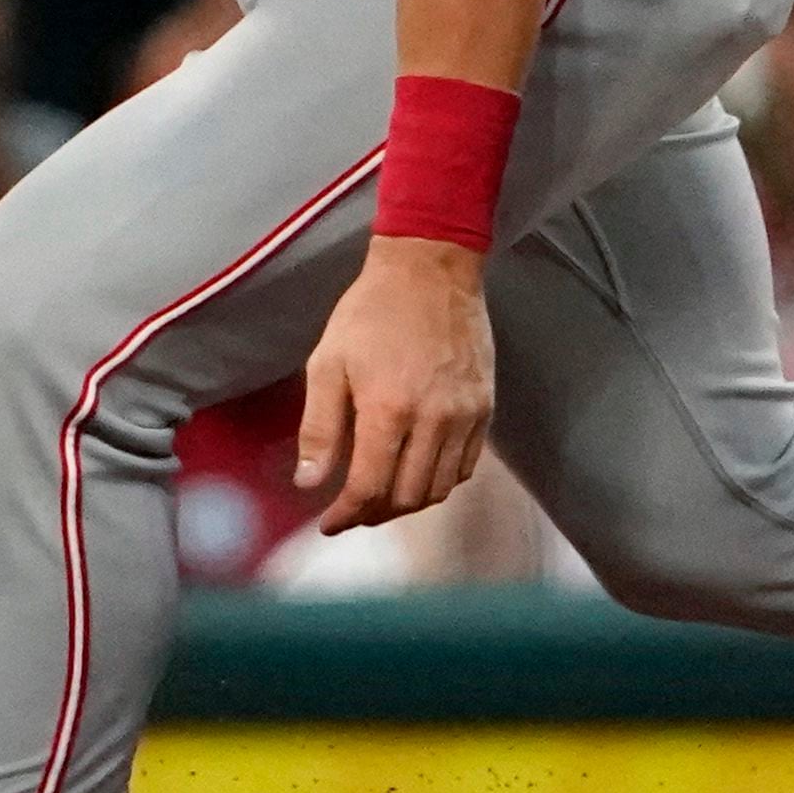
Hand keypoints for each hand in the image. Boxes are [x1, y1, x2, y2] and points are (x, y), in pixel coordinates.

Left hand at [295, 237, 495, 533]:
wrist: (431, 269)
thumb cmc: (371, 313)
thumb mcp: (327, 362)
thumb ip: (318, 428)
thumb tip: (308, 483)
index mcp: (389, 408)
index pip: (370, 487)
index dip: (346, 514)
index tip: (328, 523)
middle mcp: (434, 419)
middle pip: (407, 497)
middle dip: (374, 514)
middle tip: (351, 510)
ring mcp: (465, 415)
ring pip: (439, 488)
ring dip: (407, 503)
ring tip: (381, 497)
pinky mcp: (485, 407)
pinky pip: (466, 467)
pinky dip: (439, 483)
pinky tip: (416, 473)